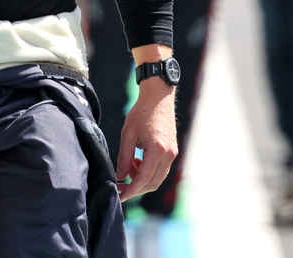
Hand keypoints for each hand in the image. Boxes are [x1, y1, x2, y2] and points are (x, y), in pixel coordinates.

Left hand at [115, 77, 177, 200]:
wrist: (158, 96)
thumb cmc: (142, 112)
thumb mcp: (127, 134)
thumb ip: (123, 157)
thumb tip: (120, 177)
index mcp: (157, 150)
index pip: (143, 179)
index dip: (131, 191)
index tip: (119, 196)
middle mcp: (168, 154)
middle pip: (153, 183)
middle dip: (135, 188)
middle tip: (120, 186)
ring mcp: (172, 153)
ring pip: (157, 178)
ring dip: (141, 179)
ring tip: (127, 166)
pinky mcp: (172, 150)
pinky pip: (161, 169)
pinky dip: (148, 171)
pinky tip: (137, 161)